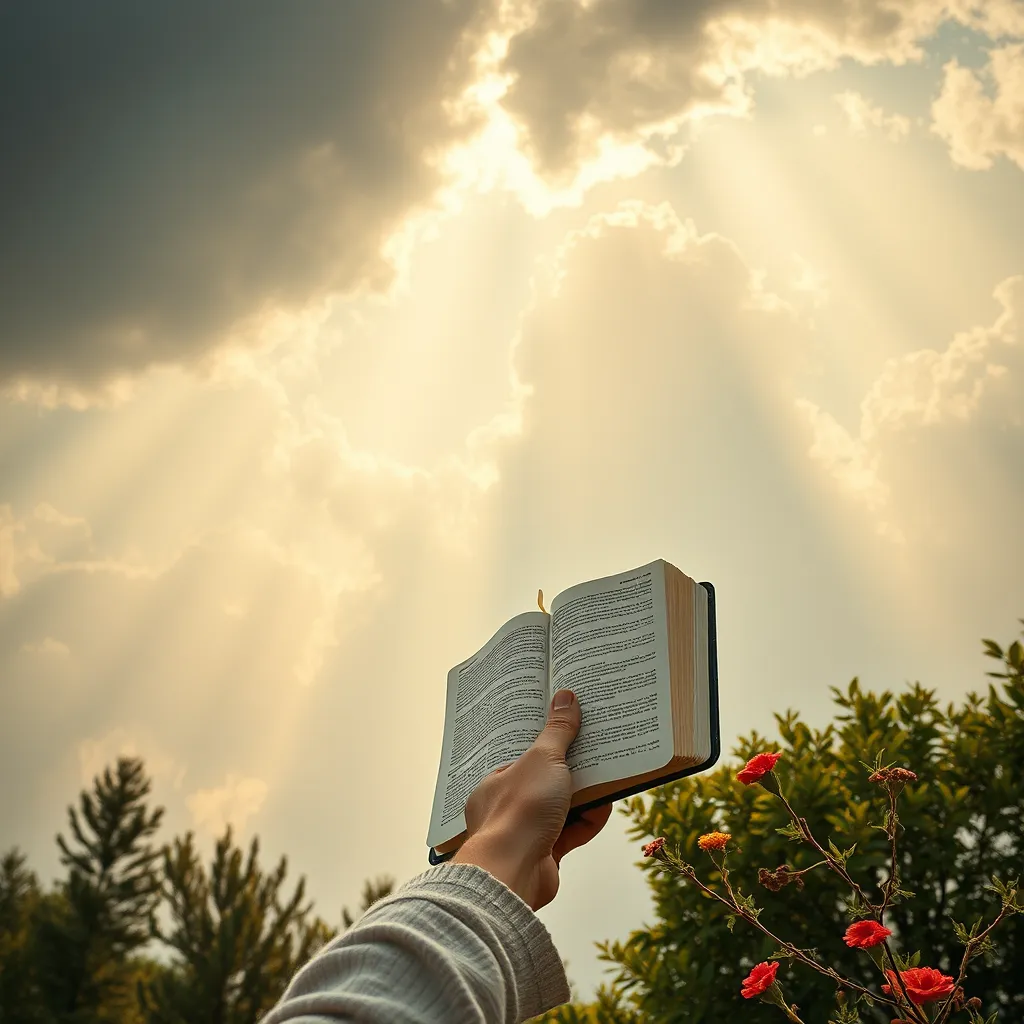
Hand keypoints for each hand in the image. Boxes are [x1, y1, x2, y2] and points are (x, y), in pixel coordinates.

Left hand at [452, 689, 612, 910]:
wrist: (514, 872)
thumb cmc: (520, 810)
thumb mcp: (544, 759)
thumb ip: (558, 731)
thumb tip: (566, 696)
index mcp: (496, 781)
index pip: (523, 756)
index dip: (547, 743)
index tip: (571, 730)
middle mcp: (506, 806)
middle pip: (544, 781)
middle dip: (571, 769)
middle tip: (596, 750)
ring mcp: (525, 832)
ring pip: (560, 807)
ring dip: (584, 794)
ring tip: (607, 774)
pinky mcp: (545, 854)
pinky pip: (572, 831)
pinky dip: (589, 821)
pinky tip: (604, 807)